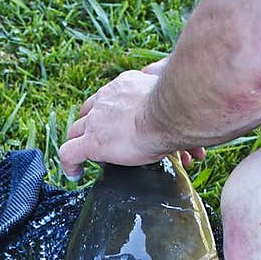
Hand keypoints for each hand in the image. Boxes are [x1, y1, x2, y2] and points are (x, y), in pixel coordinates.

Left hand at [58, 60, 205, 179]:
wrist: (171, 111)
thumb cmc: (182, 105)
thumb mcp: (175, 98)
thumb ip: (174, 102)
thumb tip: (191, 115)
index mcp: (125, 85)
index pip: (108, 96)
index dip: (106, 112)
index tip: (113, 125)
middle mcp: (107, 98)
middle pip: (87, 111)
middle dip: (89, 126)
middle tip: (98, 142)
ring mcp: (97, 120)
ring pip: (75, 130)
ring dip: (78, 144)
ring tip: (82, 160)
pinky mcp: (92, 141)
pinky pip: (69, 153)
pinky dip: (69, 164)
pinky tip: (73, 174)